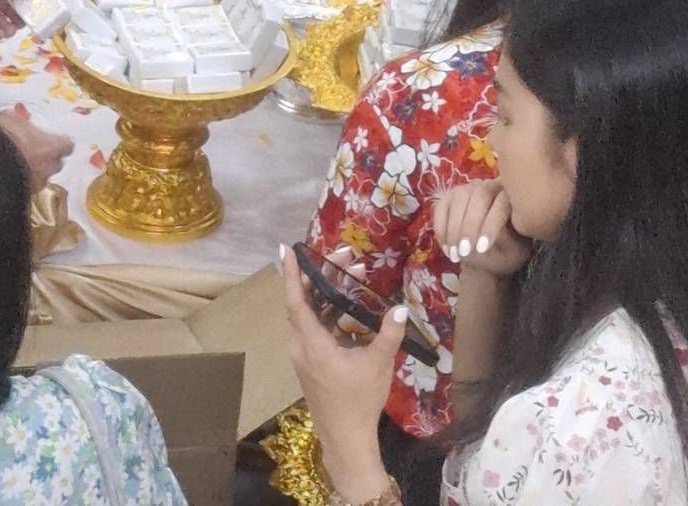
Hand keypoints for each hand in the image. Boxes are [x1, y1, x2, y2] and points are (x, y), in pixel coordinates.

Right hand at [0, 108, 73, 191]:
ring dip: (34, 174)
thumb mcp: (8, 120)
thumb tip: (18, 120)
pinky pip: (26, 191)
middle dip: (47, 160)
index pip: (67, 145)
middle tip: (34, 153)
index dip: (58, 142)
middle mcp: (47, 169)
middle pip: (55, 165)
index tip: (51, 139)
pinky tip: (8, 179)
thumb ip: (20, 123)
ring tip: (18, 166)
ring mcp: (35, 186)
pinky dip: (20, 185)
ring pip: (41, 180)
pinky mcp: (21, 199)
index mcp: (50, 146)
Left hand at [282, 244, 396, 502]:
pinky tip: (350, 305)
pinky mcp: (312, 363)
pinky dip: (330, 312)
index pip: (296, 301)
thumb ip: (387, 335)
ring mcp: (305, 356)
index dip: (291, 274)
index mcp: (312, 344)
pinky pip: (315, 328)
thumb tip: (400, 309)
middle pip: (306, 302)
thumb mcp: (378, 366)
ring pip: (311, 315)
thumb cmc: (359, 401)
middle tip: (346, 255)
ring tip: (354, 273)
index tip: (287, 248)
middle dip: (324, 276)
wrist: (346, 440)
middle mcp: (301, 346)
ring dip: (329, 294)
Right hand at [433, 179, 532, 276]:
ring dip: (454, 228)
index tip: (482, 248)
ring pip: (459, 199)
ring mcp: (468, 190)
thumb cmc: (507, 252)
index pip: (502, 203)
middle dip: (470, 225)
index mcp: (512, 197)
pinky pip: (441, 209)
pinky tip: (448, 250)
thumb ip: (506, 243)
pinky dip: (442, 230)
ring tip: (456, 254)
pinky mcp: (449, 198)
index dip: (490, 225)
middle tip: (465, 251)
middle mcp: (491, 186)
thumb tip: (491, 236)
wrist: (489, 255)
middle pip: (480, 196)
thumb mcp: (513, 253)